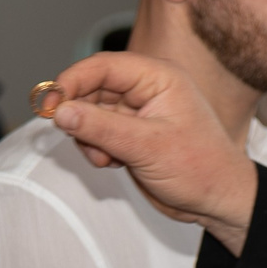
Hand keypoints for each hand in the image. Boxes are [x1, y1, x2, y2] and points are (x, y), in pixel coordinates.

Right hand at [39, 53, 259, 251]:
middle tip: (68, 134)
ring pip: (90, 113)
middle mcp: (146, 89)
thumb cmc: (200, 169)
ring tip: (106, 158)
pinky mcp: (130, 134)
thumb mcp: (148, 147)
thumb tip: (60, 112)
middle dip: (78, 113)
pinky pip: (97, 133)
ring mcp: (136, 112)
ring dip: (87, 137)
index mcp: (158, 77)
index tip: (48, 103)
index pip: (103, 66)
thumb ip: (101, 128)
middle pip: (92, 88)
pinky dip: (95, 148)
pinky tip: (113, 163)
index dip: (71, 81)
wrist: (218, 201)